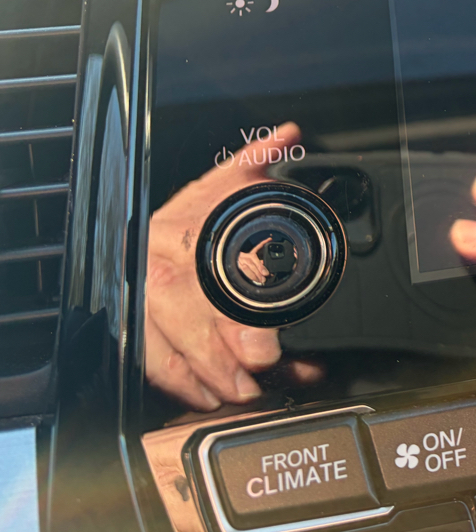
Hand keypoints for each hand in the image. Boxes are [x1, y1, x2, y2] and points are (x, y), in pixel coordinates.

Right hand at [145, 124, 319, 410]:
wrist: (151, 225)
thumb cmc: (200, 209)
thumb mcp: (231, 180)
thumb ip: (260, 158)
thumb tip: (288, 133)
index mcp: (179, 229)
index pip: (205, 280)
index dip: (237, 320)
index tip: (267, 349)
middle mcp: (152, 264)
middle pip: (184, 320)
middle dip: (222, 356)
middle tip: (258, 377)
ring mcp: (139, 297)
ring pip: (162, 346)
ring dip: (203, 378)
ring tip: (242, 395)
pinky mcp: (132, 325)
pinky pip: (147, 361)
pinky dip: (177, 385)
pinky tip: (207, 398)